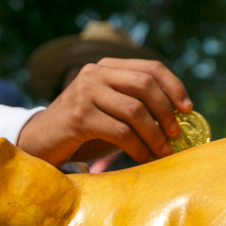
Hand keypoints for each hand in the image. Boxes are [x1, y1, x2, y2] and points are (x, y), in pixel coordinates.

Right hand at [17, 58, 191, 166]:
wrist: (37, 143)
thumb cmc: (80, 132)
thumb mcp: (109, 112)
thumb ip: (135, 107)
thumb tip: (179, 119)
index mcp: (106, 68)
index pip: (151, 67)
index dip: (174, 87)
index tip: (188, 109)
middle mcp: (95, 74)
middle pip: (145, 85)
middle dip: (167, 112)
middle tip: (175, 135)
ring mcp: (85, 92)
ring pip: (135, 110)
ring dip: (155, 135)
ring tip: (163, 152)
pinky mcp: (78, 116)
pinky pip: (120, 131)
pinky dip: (138, 148)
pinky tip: (144, 158)